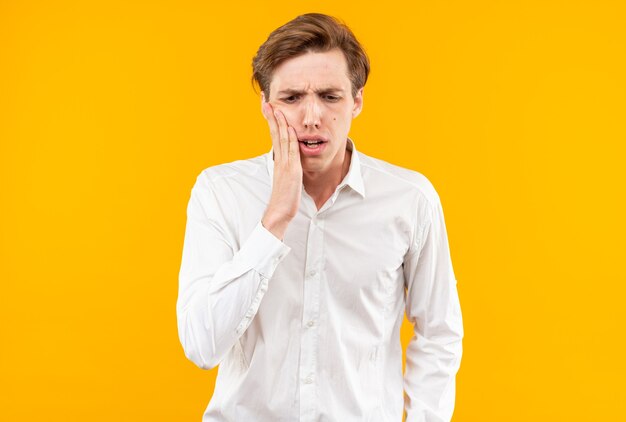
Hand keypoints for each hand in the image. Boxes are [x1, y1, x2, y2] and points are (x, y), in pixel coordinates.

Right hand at [260, 101, 301, 239]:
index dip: (271, 121)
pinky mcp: (291, 171)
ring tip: (275, 107)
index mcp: (278, 160)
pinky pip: (291, 152)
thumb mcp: (286, 178)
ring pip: (282, 139)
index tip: (268, 107)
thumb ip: (287, 167)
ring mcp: (284, 164)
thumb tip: (288, 160)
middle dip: (271, 116)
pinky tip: (290, 128)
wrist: (280, 212)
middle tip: (265, 101)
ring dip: (279, 122)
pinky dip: (291, 139)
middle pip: (274, 133)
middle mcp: (279, 160)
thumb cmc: (284, 198)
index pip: (274, 136)